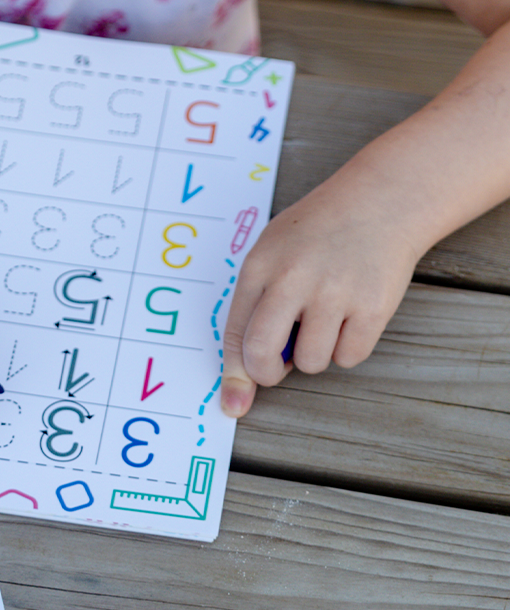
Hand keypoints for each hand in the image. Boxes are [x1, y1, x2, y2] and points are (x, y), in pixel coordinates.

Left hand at [220, 178, 421, 416]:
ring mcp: (334, 294)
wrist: (377, 204)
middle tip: (280, 366)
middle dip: (268, 374)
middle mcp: (292, 280)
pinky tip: (351, 315)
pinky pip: (349, 357)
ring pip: (312, 363)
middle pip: (263, 355)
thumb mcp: (273, 250)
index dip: (233, 374)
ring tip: (324, 319)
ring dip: (315, 354)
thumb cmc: (316, 232)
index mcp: (260, 266)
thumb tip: (249, 364)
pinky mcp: (372, 308)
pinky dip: (348, 347)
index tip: (233, 405)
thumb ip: (259, 300)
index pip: (235, 331)